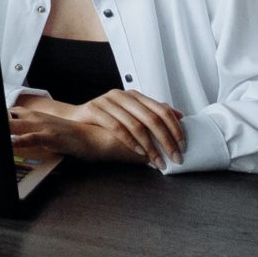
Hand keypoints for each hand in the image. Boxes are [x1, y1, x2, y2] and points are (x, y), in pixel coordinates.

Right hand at [10, 90, 186, 165]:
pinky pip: (117, 127)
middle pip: (152, 119)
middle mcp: (122, 95)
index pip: (162, 110)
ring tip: (158, 161)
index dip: (175, 129)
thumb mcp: (131, 114)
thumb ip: (152, 113)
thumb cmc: (105, 119)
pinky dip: (131, 142)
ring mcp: (108, 101)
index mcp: (134, 95)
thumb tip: (179, 115)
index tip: (183, 146)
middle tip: (175, 158)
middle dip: (167, 141)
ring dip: (151, 147)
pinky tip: (139, 153)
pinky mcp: (95, 109)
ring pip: (136, 125)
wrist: (74, 119)